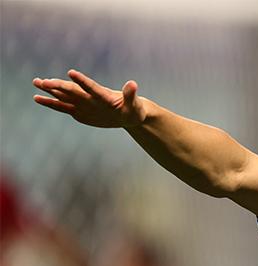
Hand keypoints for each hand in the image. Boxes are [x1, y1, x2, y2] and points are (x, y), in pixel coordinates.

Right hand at [33, 69, 147, 128]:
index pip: (91, 87)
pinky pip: (62, 107)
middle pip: (73, 91)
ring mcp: (83, 104)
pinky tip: (37, 98)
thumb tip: (133, 84)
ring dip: (51, 89)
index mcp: (103, 96)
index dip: (82, 81)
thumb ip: (131, 95)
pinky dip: (50, 103)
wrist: (127, 115)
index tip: (71, 73)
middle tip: (44, 81)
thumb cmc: (133, 110)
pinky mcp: (79, 112)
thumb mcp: (134, 105)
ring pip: (64, 96)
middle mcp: (90, 98)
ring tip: (36, 82)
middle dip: (59, 86)